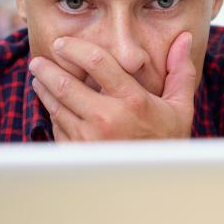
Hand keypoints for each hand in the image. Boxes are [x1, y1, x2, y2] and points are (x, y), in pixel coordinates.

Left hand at [29, 32, 196, 140]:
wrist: (156, 184)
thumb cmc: (167, 142)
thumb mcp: (180, 107)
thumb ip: (179, 72)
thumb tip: (184, 39)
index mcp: (132, 101)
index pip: (96, 62)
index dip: (75, 48)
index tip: (63, 43)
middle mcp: (107, 119)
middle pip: (65, 83)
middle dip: (47, 68)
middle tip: (39, 61)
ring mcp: (89, 139)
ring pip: (55, 105)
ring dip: (44, 88)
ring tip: (40, 78)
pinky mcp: (78, 154)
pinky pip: (58, 127)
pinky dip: (54, 113)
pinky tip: (55, 106)